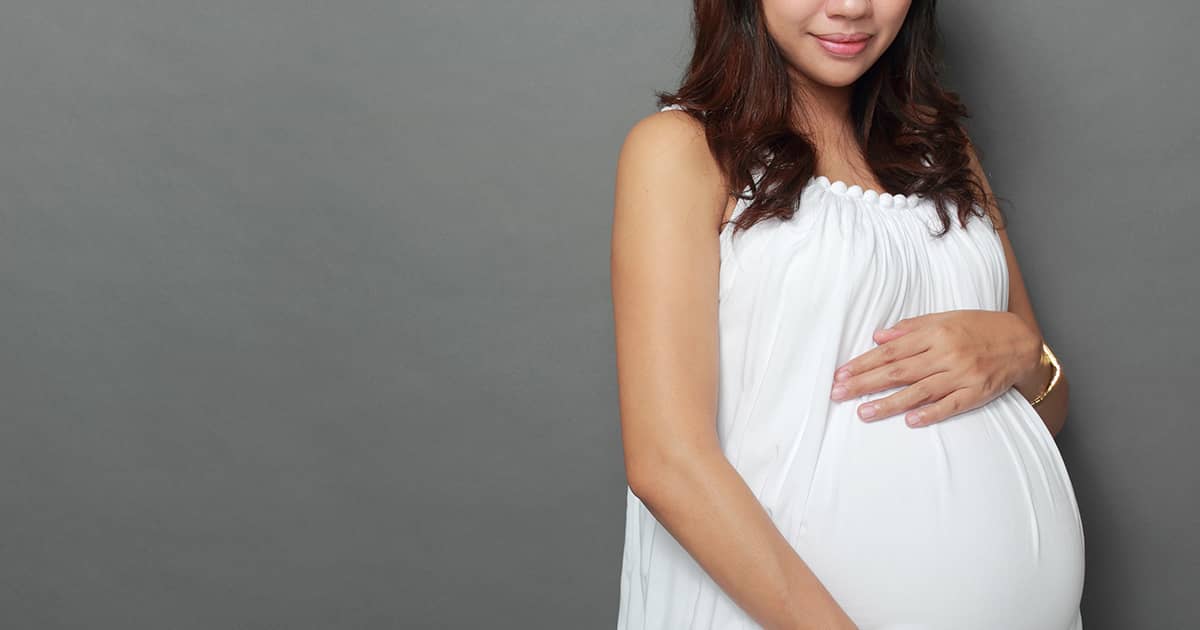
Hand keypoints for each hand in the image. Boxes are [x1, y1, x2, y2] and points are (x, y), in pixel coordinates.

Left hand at [828, 310, 1041, 427]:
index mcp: (935, 334)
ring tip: (864, 413)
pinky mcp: (976, 392)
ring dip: (889, 403)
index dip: (864, 363)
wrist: (1022, 341)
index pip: (891, 351)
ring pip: (919, 391)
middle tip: (839, 394)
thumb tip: (879, 336)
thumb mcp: (945, 318)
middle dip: (865, 383)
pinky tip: (910, 422)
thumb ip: (911, 328)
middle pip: (898, 371)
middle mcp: (946, 354)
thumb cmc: (979, 328)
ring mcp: (962, 375)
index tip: (841, 374)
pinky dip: (931, 414)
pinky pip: (951, 405)